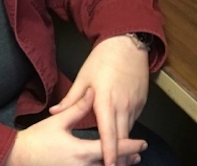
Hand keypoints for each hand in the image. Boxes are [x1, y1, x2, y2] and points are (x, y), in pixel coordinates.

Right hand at [3, 88, 146, 165]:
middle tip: (139, 154)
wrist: (18, 158)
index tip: (142, 144)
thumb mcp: (58, 122)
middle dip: (127, 160)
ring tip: (129, 161)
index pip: (112, 148)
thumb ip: (78, 108)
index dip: (130, 146)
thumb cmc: (37, 139)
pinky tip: (105, 164)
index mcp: (81, 152)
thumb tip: (93, 92)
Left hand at [49, 35, 149, 165]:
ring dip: (123, 144)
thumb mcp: (84, 76)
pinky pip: (134, 120)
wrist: (128, 43)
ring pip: (129, 130)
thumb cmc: (104, 58)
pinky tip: (121, 134)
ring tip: (116, 157)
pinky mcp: (141, 101)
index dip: (109, 153)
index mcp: (105, 100)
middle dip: (118, 156)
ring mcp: (134, 103)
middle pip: (122, 138)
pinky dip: (127, 129)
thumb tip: (55, 111)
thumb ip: (72, 99)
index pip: (109, 133)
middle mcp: (122, 105)